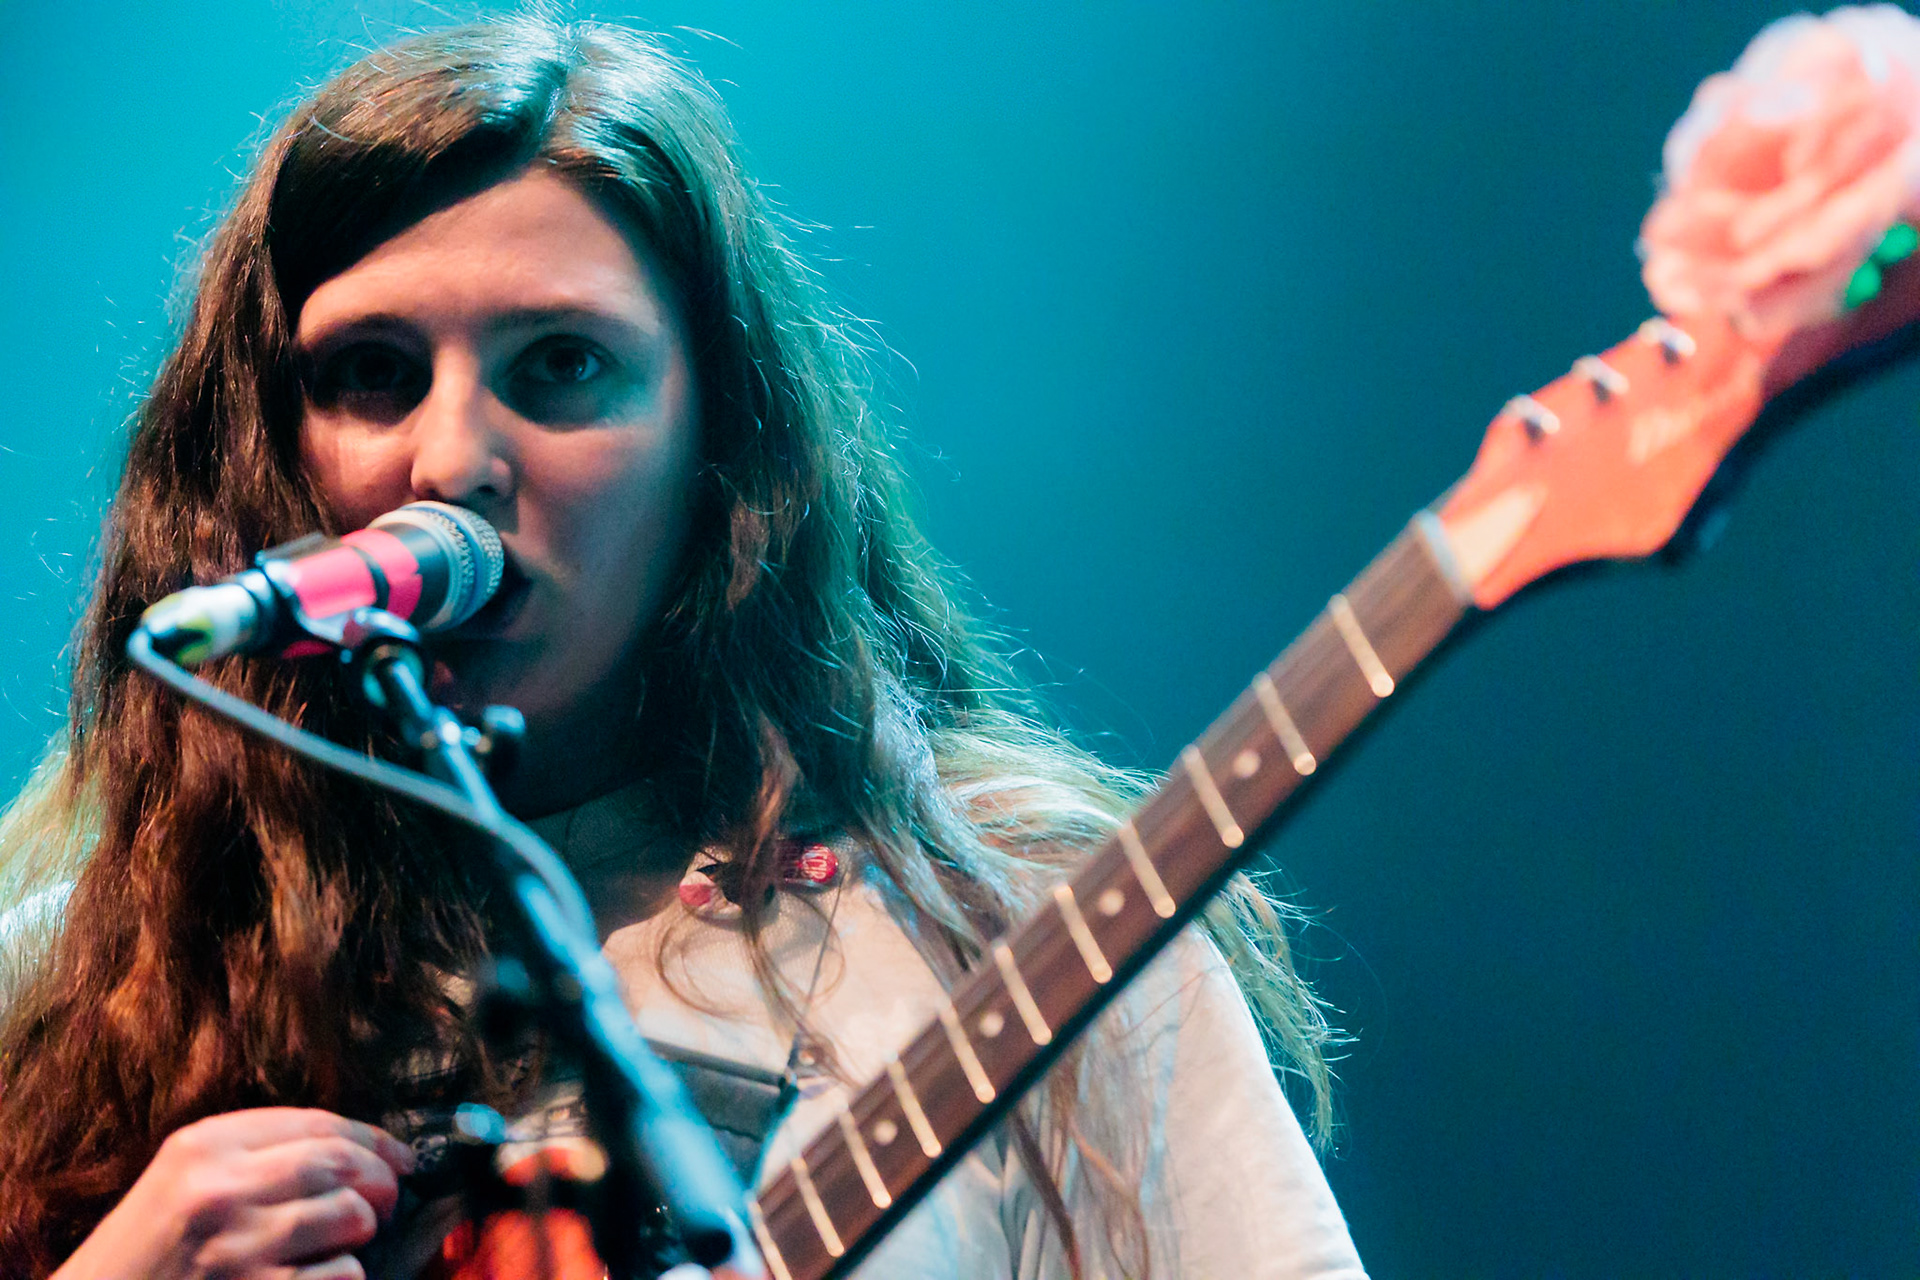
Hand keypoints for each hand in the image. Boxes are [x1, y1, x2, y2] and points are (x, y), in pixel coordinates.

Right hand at [52, 1107, 416, 1279]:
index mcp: (203, 1148)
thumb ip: (253, 1153)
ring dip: (363, 1230)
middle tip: (387, 1197)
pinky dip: (346, 1275)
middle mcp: (221, 1192)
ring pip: (350, 1217)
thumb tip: (354, 1146)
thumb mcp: (182, 1178)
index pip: (317, 1123)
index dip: (373, 1137)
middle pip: (341, 1163)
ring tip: (348, 1240)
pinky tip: (323, 1276)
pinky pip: (342, 1275)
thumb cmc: (146, 1252)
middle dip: (380, 1179)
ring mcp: (238, 1250)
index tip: (399, 1154)